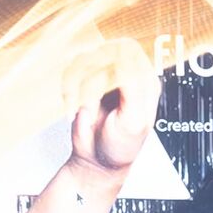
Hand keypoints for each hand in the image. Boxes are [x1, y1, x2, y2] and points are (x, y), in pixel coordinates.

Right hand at [62, 38, 158, 179]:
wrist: (95, 162)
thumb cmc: (119, 146)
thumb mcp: (133, 121)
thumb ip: (132, 89)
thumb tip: (124, 63)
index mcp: (144, 79)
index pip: (130, 50)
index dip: (114, 59)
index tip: (107, 82)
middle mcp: (124, 74)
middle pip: (104, 50)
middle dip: (93, 77)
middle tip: (93, 99)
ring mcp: (101, 77)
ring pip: (84, 61)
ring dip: (79, 89)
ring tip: (85, 112)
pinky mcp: (81, 84)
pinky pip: (70, 74)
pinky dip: (68, 94)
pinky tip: (75, 111)